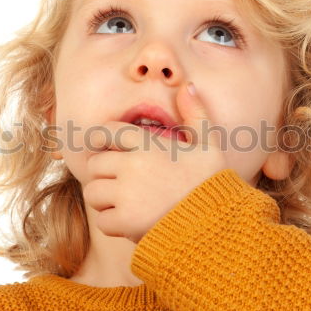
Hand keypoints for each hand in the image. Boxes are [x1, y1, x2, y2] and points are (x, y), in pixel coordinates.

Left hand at [82, 82, 226, 244]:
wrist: (217, 224)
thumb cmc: (212, 184)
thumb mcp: (210, 144)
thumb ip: (195, 114)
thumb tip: (187, 87)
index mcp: (149, 144)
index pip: (105, 132)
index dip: (101, 141)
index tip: (108, 152)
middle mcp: (133, 164)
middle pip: (94, 164)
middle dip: (104, 175)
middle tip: (123, 185)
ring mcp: (126, 193)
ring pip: (93, 192)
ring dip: (106, 200)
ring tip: (128, 205)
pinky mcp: (124, 220)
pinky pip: (101, 219)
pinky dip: (113, 224)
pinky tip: (132, 224)